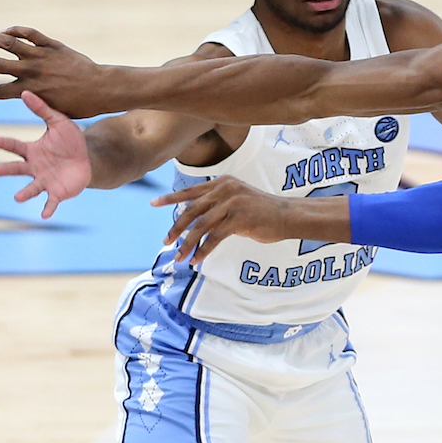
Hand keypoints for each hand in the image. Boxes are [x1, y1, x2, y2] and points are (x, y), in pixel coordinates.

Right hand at [0, 26, 101, 116]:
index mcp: (29, 92)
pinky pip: (30, 34)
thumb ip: (38, 105)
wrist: (101, 88)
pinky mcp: (52, 46)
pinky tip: (6, 30)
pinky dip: (17, 30)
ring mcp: (41, 57)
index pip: (0, 91)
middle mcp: (31, 73)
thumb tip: (26, 103)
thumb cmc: (80, 105)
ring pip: (9, 44)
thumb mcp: (55, 112)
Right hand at [0, 90, 92, 217]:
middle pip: (16, 169)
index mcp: (32, 151)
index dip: (2, 143)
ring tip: (17, 197)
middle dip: (5, 170)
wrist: (88, 159)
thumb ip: (42, 109)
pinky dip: (47, 208)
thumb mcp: (58, 122)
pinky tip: (44, 215)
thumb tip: (25, 92)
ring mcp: (44, 181)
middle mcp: (34, 168)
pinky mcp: (57, 192)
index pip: (14, 146)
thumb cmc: (71, 141)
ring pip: (31, 188)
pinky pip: (50, 202)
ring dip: (24, 193)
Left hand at [152, 176, 291, 263]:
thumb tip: (196, 217)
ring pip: (201, 226)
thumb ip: (218, 203)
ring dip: (188, 244)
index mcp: (222, 183)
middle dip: (176, 227)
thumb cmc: (262, 211)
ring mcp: (232, 203)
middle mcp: (225, 190)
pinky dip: (203, 250)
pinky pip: (214, 237)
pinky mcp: (239, 219)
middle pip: (192, 210)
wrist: (287, 215)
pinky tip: (197, 260)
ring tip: (179, 257)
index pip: (191, 191)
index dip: (171, 198)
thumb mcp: (237, 200)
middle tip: (166, 241)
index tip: (154, 203)